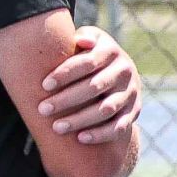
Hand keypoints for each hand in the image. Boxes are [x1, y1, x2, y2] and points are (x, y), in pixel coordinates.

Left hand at [39, 26, 141, 144]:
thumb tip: (81, 41)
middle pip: (95, 87)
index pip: (88, 62)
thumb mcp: (87, 40)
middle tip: (42, 109)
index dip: (65, 73)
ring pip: (106, 109)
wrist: (116, 71)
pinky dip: (100, 133)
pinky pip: (119, 126)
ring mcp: (131, 91)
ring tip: (57, 127)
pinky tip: (81, 138)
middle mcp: (125, 70)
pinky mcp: (134, 110)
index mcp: (111, 51)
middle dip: (66, 99)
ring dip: (80, 119)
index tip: (44, 85)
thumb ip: (81, 38)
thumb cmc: (89, 55)